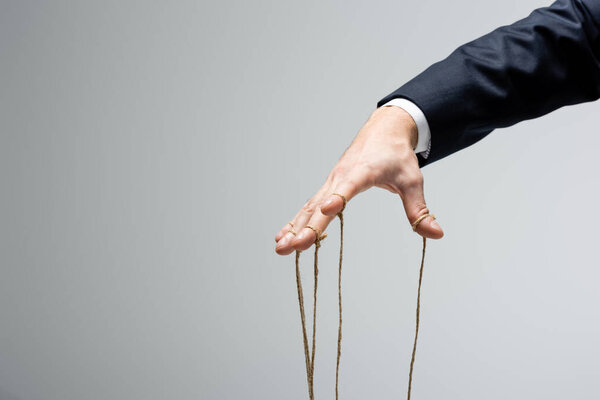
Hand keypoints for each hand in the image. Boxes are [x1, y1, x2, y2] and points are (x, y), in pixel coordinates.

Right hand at [275, 105, 443, 254]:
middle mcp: (340, 177)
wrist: (383, 129)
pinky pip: (308, 206)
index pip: (347, 187)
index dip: (337, 199)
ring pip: (309, 207)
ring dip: (294, 228)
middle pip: (319, 205)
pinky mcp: (328, 186)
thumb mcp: (412, 181)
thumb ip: (419, 210)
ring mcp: (331, 182)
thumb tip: (436, 234)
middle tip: (290, 248)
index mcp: (362, 173)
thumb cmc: (397, 155)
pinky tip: (282, 235)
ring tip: (279, 249)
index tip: (326, 211)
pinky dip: (295, 220)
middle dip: (305, 228)